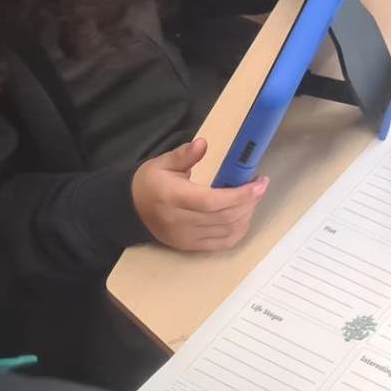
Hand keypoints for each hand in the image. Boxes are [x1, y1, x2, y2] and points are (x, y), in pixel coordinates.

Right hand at [131, 138, 267, 251]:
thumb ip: (184, 155)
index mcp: (172, 198)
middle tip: (260, 186)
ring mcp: (186, 238)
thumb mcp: (162, 163)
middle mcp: (180, 222)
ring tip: (253, 198)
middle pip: (224, 217)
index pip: (212, 201)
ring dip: (247, 215)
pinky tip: (244, 215)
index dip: (239, 194)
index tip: (259, 183)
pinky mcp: (190, 247)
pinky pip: (223, 243)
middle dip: (249, 201)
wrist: (131, 211)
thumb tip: (203, 144)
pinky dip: (239, 230)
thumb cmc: (150, 183)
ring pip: (228, 231)